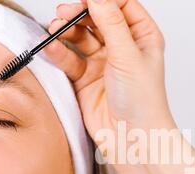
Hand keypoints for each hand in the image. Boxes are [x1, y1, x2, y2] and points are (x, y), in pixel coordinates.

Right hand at [43, 0, 175, 145]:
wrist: (132, 139)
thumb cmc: (143, 103)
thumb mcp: (128, 56)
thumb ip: (111, 23)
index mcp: (142, 36)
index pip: (121, 4)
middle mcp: (123, 47)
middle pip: (97, 18)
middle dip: (79, 13)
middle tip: (64, 14)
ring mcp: (104, 63)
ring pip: (81, 37)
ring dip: (66, 31)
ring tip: (54, 29)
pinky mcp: (86, 78)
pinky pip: (70, 59)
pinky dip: (59, 52)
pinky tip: (51, 48)